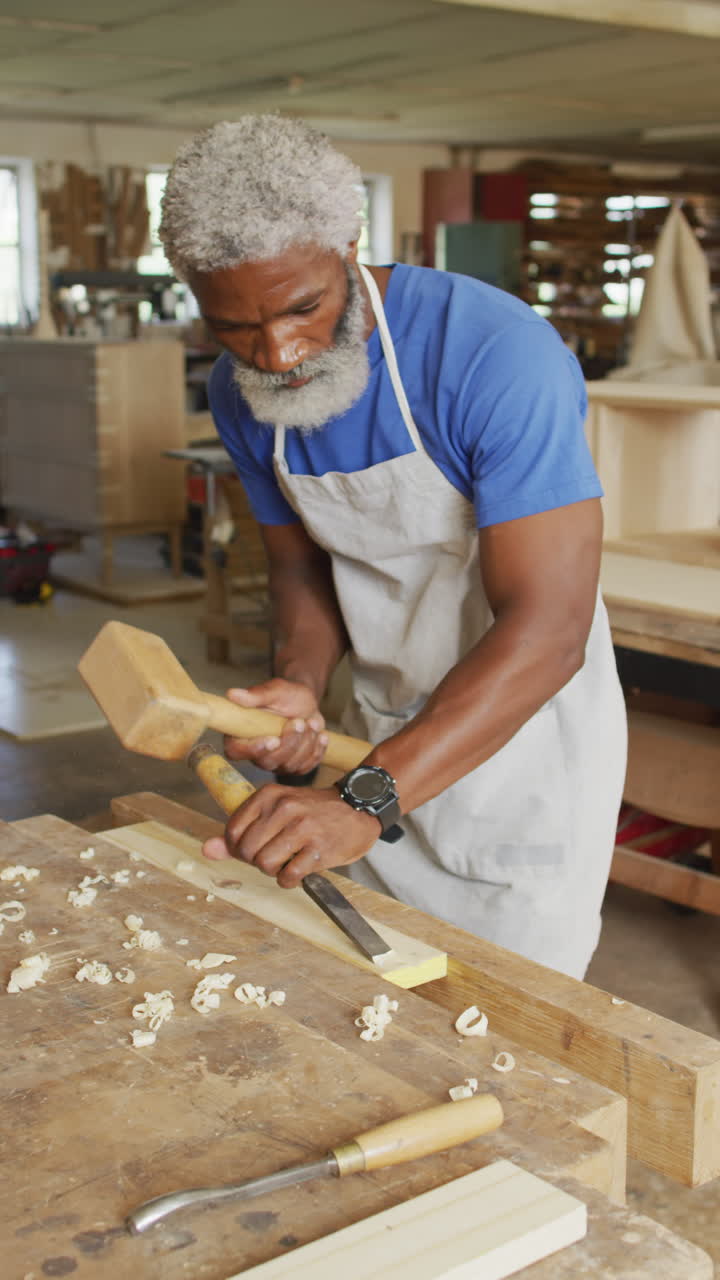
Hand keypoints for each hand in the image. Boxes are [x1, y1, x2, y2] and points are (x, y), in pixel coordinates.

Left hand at [202, 786, 380, 887]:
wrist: (358, 808)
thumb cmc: (313, 813)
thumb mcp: (276, 811)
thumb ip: (241, 831)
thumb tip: (207, 850)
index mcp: (269, 795)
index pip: (232, 831)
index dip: (237, 849)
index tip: (253, 850)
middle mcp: (284, 807)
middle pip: (247, 851)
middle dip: (256, 861)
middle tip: (273, 857)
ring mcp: (303, 827)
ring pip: (265, 864)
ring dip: (273, 871)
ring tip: (286, 863)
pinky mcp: (319, 848)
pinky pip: (288, 876)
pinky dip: (289, 881)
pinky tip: (298, 871)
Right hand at [223, 678, 327, 775]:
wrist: (306, 703)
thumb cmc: (286, 695)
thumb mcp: (274, 691)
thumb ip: (255, 695)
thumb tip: (232, 694)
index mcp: (241, 734)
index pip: (236, 751)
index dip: (253, 749)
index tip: (274, 739)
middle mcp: (256, 753)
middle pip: (267, 762)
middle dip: (289, 743)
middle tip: (299, 722)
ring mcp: (276, 762)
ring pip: (289, 765)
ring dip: (305, 742)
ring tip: (311, 722)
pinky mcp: (294, 767)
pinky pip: (306, 767)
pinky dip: (317, 750)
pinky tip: (321, 735)